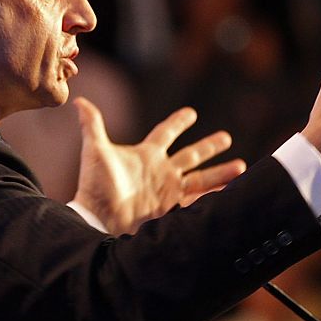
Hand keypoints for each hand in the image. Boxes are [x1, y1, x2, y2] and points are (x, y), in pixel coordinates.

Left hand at [73, 97, 245, 234]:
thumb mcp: (95, 151)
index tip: (191, 113)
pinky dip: (214, 198)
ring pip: (200, 178)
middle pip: (191, 155)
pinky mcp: (171, 209)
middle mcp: (160, 171)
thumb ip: (92, 125)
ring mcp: (167, 191)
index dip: (178, 123)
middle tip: (226, 137)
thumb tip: (79, 101)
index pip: (166, 133)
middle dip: (209, 146)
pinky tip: (230, 194)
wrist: (99, 219)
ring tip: (242, 167)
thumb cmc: (96, 186)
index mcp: (146, 155)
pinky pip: (198, 202)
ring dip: (220, 173)